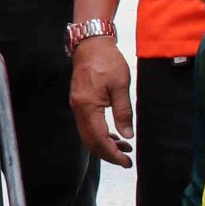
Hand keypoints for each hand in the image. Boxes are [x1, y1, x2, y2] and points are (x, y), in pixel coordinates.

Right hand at [69, 35, 135, 165]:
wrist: (91, 44)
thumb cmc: (107, 61)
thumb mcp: (121, 85)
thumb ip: (123, 112)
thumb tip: (127, 135)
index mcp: (88, 106)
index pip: (99, 139)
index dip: (112, 154)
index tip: (126, 162)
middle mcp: (79, 109)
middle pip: (90, 141)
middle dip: (108, 153)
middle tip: (126, 160)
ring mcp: (77, 106)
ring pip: (88, 135)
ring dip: (104, 144)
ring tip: (124, 148)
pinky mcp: (79, 102)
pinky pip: (87, 125)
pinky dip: (99, 134)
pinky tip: (112, 135)